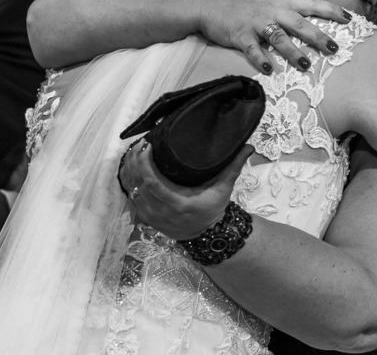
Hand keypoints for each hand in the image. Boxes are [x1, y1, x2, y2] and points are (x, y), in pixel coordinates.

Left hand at [117, 139, 251, 239]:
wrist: (206, 234)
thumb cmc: (213, 207)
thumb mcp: (224, 189)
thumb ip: (233, 167)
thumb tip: (248, 147)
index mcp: (179, 204)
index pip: (153, 183)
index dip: (144, 163)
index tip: (146, 145)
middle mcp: (162, 213)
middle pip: (139, 184)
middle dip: (135, 161)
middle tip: (139, 143)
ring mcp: (152, 217)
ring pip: (132, 190)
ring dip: (129, 169)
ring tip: (133, 151)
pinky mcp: (145, 218)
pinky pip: (130, 197)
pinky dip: (128, 181)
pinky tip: (129, 167)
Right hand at [196, 0, 347, 74]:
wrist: (208, 2)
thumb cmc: (240, 1)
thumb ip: (285, 5)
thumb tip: (307, 12)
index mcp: (281, 0)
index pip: (311, 3)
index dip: (331, 10)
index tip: (350, 19)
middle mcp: (271, 10)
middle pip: (299, 23)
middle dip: (318, 37)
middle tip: (335, 49)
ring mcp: (256, 23)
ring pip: (278, 38)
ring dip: (293, 52)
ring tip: (306, 65)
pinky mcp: (240, 35)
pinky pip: (252, 49)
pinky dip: (261, 60)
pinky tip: (269, 69)